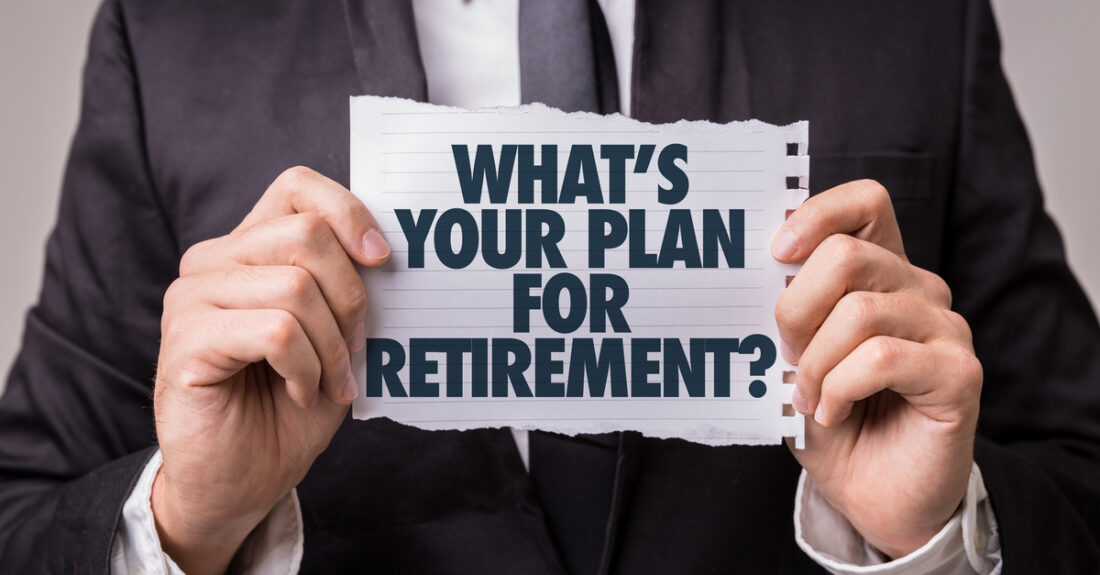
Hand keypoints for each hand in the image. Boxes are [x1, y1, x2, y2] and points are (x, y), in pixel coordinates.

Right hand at [152, 167, 389, 574]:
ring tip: (328, 382)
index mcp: (249, 248)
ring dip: (331, 347)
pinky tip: (297, 391)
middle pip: (307, 235)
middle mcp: (213, 260)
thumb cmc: (289, 405)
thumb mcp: (335, 337)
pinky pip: (276, 331)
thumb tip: (385, 250)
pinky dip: (305, 368)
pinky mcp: (186, 339)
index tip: (383, 259)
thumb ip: (348, 286)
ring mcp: (192, 296)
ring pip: (296, 287)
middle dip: (352, 298)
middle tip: (354, 350)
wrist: (242, 480)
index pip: (298, 187)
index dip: (349, 211)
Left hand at [772, 180, 981, 558]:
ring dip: (815, 364)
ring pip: (859, 312)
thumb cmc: (833, 422)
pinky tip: (835, 413)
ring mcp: (945, 328)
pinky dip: (841, 388)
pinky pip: (881, 358)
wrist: (875, 497)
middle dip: (795, 311)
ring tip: (811, 398)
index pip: (865, 203)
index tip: (776, 252)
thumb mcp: (793, 361)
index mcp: (881, 273)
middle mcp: (919, 289)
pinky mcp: (959, 372)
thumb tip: (758, 275)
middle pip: (846, 256)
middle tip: (788, 359)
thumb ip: (787, 315)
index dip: (818, 214)